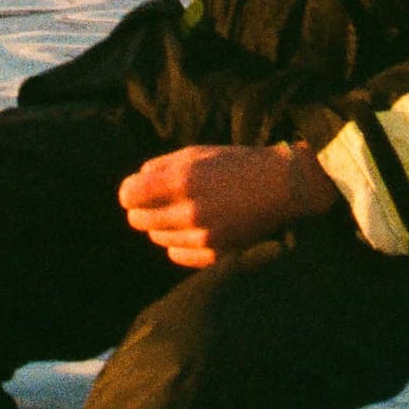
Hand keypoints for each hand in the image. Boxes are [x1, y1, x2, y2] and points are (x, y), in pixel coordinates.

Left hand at [117, 142, 335, 267]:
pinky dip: (178, 244)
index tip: (138, 189)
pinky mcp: (215, 254)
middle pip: (138, 219)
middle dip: (143, 209)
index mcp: (182, 180)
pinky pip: (177, 255)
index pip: (129, 195)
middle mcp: (189, 211)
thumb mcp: (197, 152)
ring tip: (182, 212)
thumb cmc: (236, 163)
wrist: (279, 186)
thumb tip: (136, 181)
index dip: (130, 191)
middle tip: (159, 201)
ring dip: (162, 225)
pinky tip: (191, 230)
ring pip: (157, 237)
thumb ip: (162, 166)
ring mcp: (202, 236)